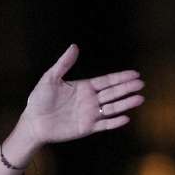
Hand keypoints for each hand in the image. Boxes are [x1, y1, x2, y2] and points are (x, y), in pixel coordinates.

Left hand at [15, 44, 143, 147]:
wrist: (33, 123)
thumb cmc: (39, 100)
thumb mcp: (50, 79)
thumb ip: (63, 64)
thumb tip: (74, 46)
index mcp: (84, 87)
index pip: (106, 81)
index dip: (120, 78)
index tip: (135, 74)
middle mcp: (90, 100)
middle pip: (112, 93)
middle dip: (127, 88)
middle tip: (141, 84)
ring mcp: (89, 114)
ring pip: (112, 108)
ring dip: (125, 104)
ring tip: (139, 98)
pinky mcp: (87, 128)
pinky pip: (104, 124)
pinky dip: (114, 122)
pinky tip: (125, 118)